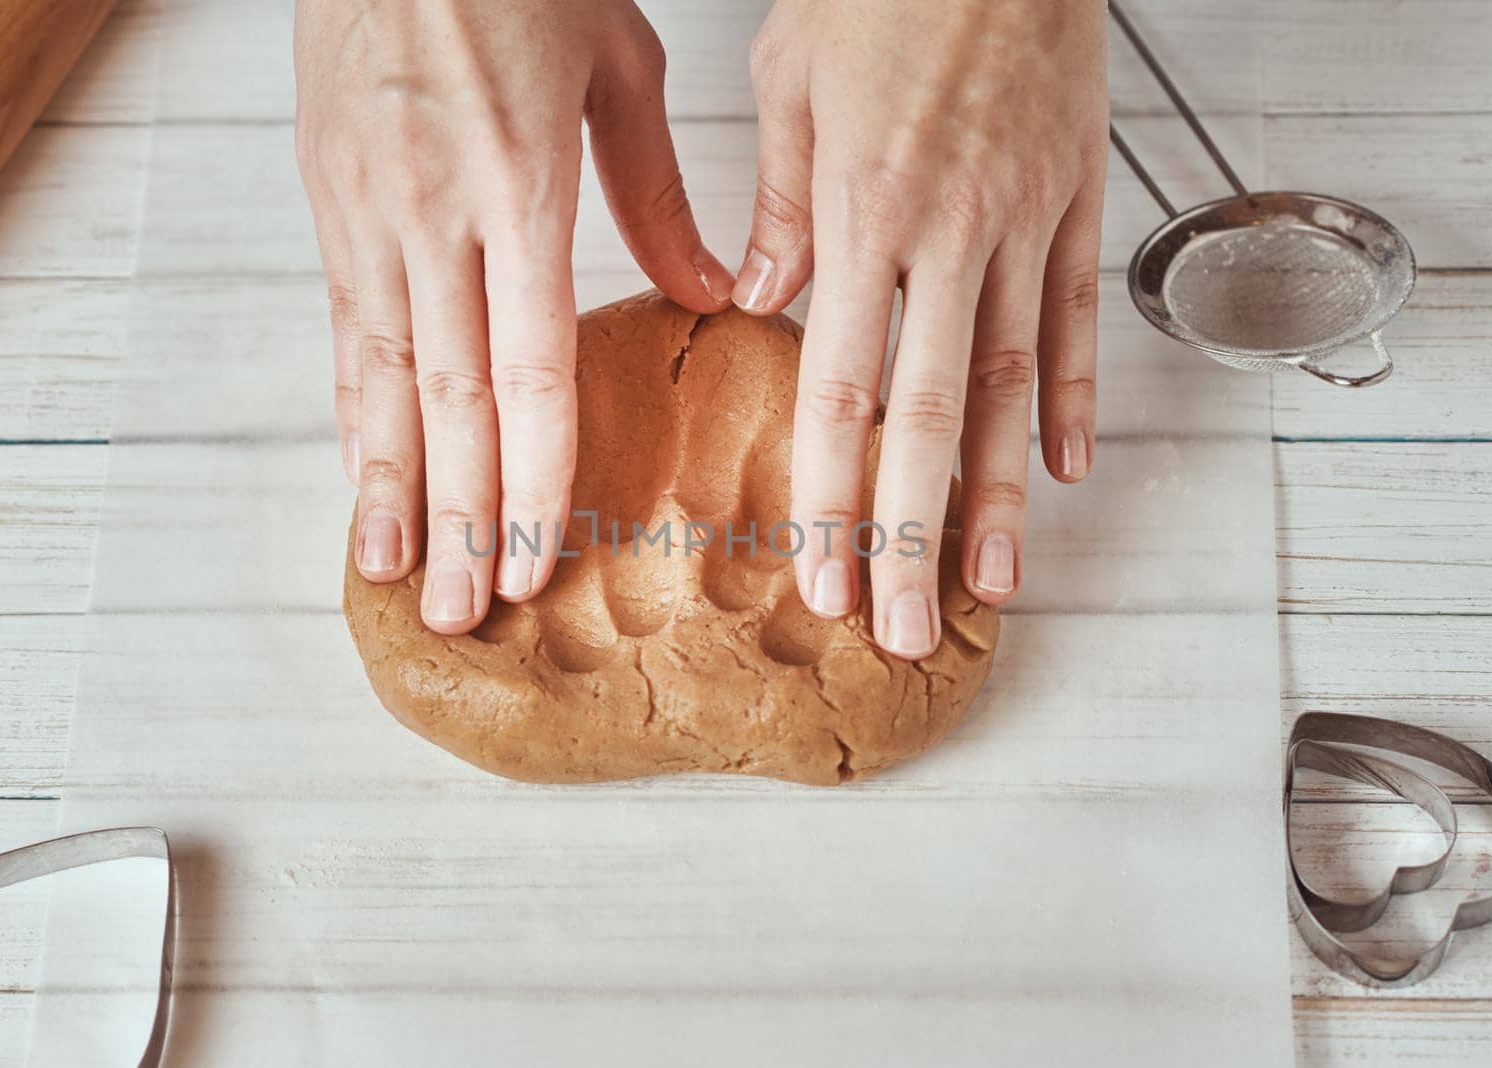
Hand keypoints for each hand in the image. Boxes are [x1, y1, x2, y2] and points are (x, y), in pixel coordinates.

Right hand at [295, 0, 733, 632]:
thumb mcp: (616, 64)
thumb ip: (660, 193)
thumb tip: (709, 293)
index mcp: (518, 181)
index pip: (530, 367)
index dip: (536, 476)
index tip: (541, 561)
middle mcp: (431, 211)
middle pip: (450, 398)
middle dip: (461, 516)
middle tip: (465, 613)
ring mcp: (366, 210)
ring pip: (380, 376)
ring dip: (390, 486)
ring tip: (394, 576)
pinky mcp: (327, 201)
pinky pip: (343, 329)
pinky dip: (350, 412)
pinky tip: (360, 474)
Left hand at [738, 0, 1107, 657]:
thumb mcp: (792, 80)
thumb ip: (779, 208)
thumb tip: (760, 303)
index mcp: (865, 213)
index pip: (841, 388)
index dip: (831, 495)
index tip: (822, 577)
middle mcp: (951, 235)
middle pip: (929, 416)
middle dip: (913, 533)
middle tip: (902, 625)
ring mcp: (1026, 224)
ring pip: (1012, 385)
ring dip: (1002, 497)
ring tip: (992, 588)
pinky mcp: (1080, 201)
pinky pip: (1077, 317)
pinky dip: (1073, 397)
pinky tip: (1065, 470)